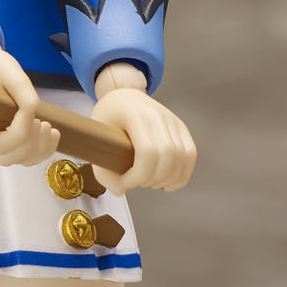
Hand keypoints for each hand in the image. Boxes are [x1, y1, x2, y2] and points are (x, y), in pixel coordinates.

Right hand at [0, 33, 59, 166]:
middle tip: (41, 121)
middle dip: (31, 143)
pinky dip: (44, 150)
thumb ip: (20, 87)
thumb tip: (34, 108)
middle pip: (8, 157)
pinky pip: (28, 157)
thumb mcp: (5, 68)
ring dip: (40, 149)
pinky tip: (51, 133)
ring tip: (48, 126)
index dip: (21, 129)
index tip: (32, 107)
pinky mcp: (12, 140)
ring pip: (20, 160)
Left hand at [91, 63, 195, 191]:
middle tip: (137, 183)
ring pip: (182, 157)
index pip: (147, 150)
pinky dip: (182, 174)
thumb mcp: (96, 138)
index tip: (126, 183)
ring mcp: (173, 120)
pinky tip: (168, 183)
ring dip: (167, 178)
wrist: (123, 96)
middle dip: (152, 178)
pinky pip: (190, 154)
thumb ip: (103, 169)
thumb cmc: (108, 118)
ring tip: (150, 182)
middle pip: (167, 156)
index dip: (139, 175)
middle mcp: (158, 115)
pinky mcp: (181, 128)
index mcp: (134, 114)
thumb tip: (120, 191)